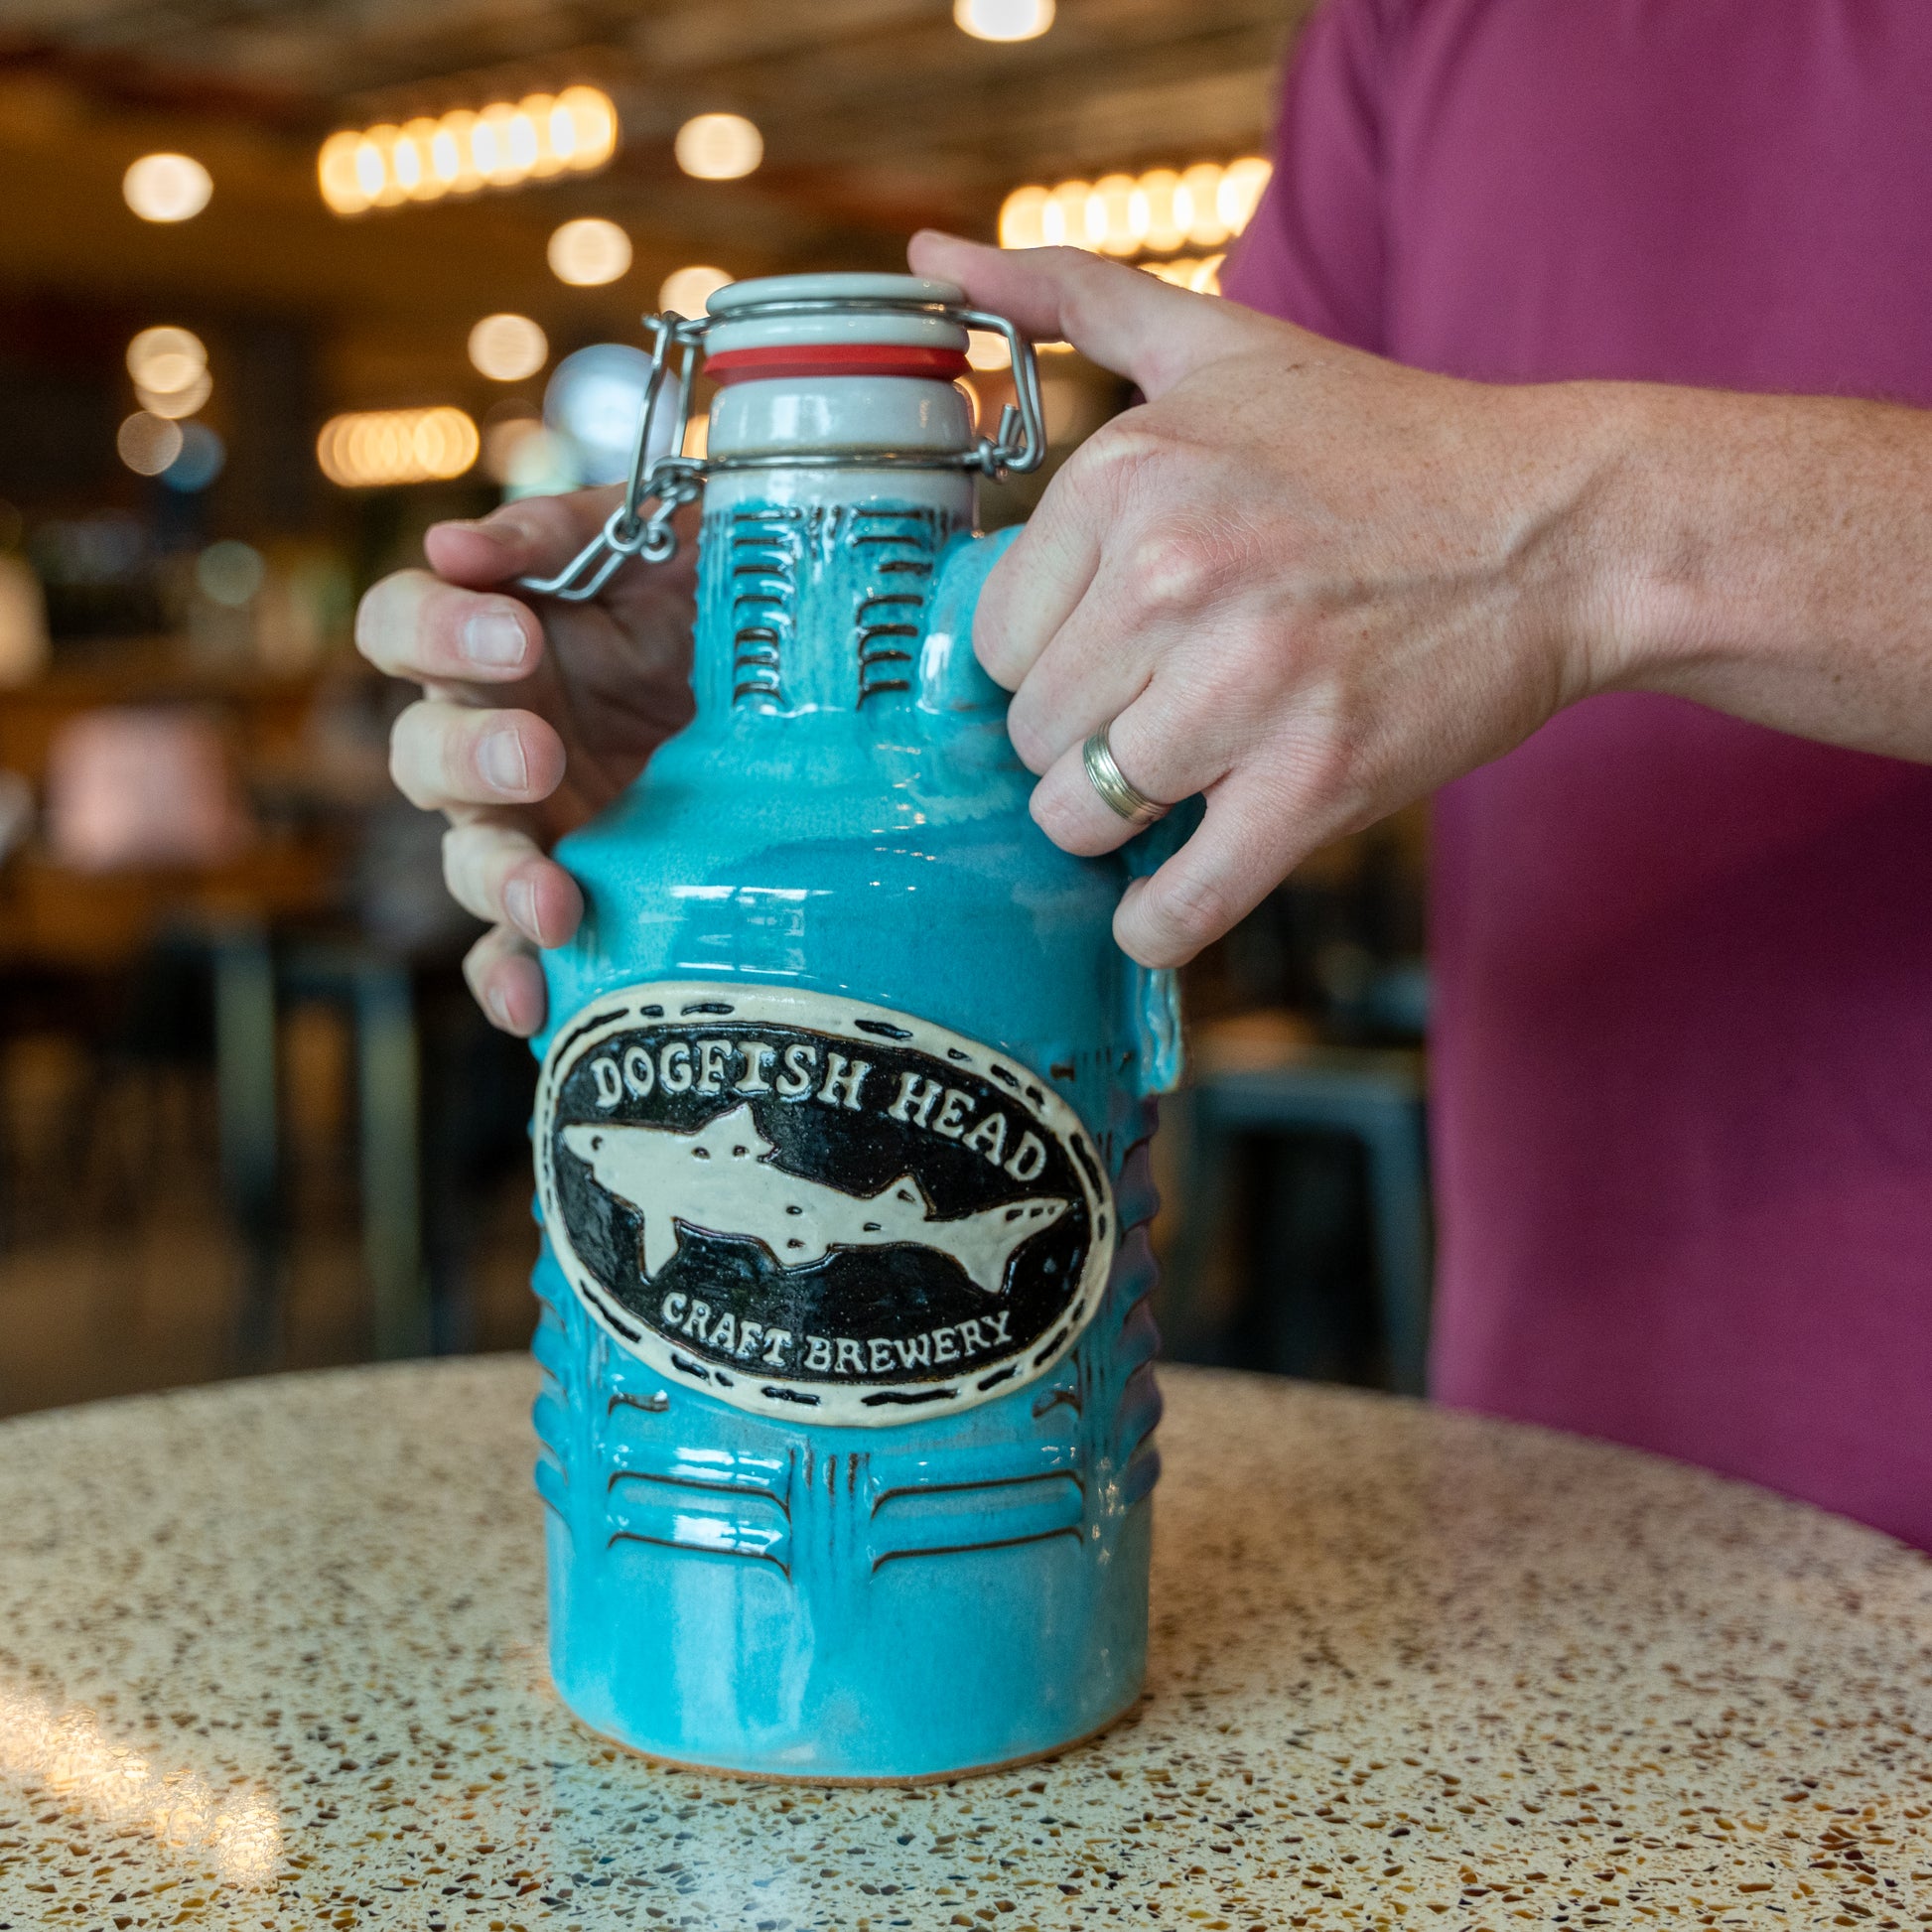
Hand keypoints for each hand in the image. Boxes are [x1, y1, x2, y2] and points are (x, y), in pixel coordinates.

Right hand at [355, 488, 695, 1033]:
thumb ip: (564, 536)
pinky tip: (535, 1006)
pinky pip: (517, 951)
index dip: (435, 631)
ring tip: (553, 902)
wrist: (827, 683)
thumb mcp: (662, 537)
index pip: (403, 626)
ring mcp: (534, 823)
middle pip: (422, 753)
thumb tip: (456, 548)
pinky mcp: (579, 893)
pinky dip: (513, 979)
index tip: (516, 639)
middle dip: (472, 757)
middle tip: (539, 757)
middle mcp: (496, 732)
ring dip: (499, 881)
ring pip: (469, 858)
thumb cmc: (726, 592)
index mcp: (495, 640)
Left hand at [908, 233, 1632, 967]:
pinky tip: (1166, 900)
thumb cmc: (1381, 448)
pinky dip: (1158, 923)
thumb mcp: (1222, 346)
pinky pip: (1174, 904)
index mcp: (1127, 474)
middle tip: (1161, 714)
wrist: (1561, 526)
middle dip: (1082, 740)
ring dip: (1118, 823)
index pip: (993, 641)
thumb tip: (923, 261)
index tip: (1114, 655)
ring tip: (1183, 778)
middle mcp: (1175, 573)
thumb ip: (1071, 297)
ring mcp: (1247, 683)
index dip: (1048, 663)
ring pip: (1079, 818)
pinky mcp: (1318, 780)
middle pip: (1030, 734)